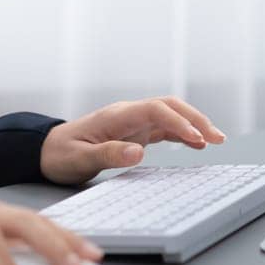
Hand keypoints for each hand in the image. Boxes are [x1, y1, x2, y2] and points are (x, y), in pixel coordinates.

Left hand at [40, 96, 226, 184]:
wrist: (46, 150)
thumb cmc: (60, 154)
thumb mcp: (79, 158)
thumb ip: (108, 154)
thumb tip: (138, 152)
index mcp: (116, 116)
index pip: (155, 110)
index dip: (178, 122)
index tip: (196, 138)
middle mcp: (127, 114)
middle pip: (168, 107)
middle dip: (195, 119)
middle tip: (218, 138)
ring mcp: (132, 122)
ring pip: (170, 115)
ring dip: (193, 124)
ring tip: (216, 140)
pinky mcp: (134, 132)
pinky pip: (163, 128)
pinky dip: (182, 133)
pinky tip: (197, 144)